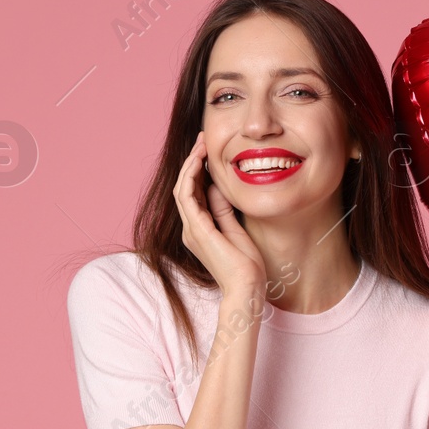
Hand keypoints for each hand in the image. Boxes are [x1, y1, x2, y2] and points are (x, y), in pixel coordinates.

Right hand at [175, 131, 266, 299]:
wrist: (246, 288)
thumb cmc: (246, 267)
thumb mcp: (236, 229)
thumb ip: (223, 210)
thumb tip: (217, 188)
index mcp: (200, 229)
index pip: (194, 193)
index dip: (198, 170)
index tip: (209, 151)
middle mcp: (191, 229)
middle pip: (184, 187)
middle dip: (192, 161)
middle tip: (203, 140)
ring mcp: (192, 230)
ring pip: (182, 189)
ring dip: (190, 164)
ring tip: (200, 145)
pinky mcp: (197, 230)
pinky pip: (187, 197)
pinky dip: (190, 177)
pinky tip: (199, 161)